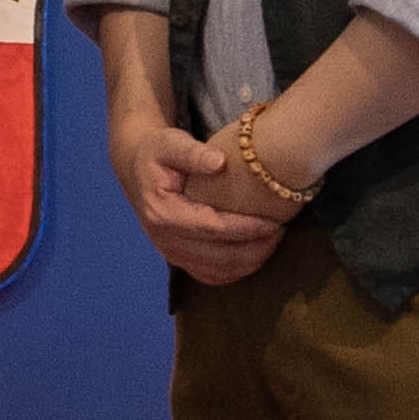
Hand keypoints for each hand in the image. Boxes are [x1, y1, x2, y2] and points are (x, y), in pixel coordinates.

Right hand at [109, 101, 283, 285]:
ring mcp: (171, 253)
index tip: (273, 221)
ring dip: (249, 263)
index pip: (213, 229)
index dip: (246, 228)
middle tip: (282, 232)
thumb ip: (193, 153)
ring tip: (273, 243)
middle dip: (255, 249)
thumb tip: (220, 162)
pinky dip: (236, 272)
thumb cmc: (157, 152)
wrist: (136, 168)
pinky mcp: (178, 259)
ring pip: (217, 272)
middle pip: (219, 257)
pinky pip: (211, 276)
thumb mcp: (170, 143)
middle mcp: (165, 240)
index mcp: (164, 214)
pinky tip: (255, 255)